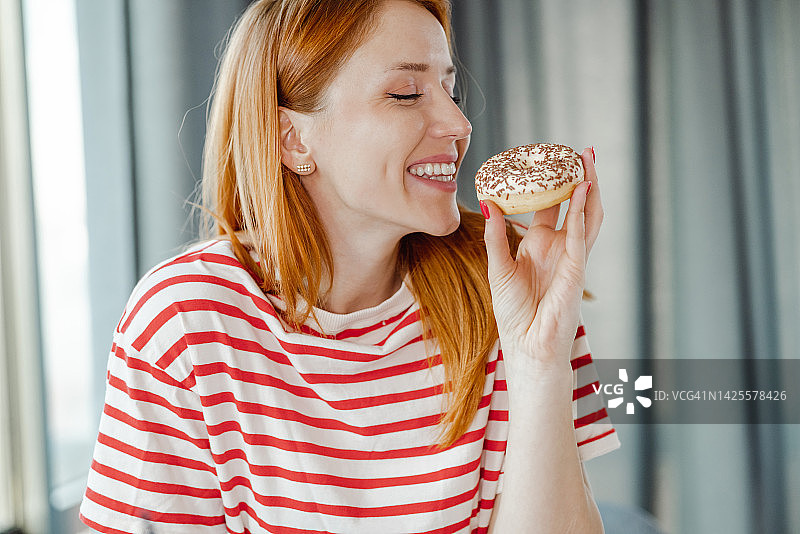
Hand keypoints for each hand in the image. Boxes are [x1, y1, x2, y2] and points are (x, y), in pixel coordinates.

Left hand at [482, 148, 602, 371]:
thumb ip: (496, 237)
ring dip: (590, 187)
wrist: (526, 346)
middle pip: (573, 205)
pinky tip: (583, 189)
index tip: (544, 160)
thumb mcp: (498, 267)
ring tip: (587, 160)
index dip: (549, 185)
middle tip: (576, 151)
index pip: (549, 207)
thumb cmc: (514, 313)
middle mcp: (558, 247)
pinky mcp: (576, 269)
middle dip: (577, 178)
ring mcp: (570, 257)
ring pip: (587, 215)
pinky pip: (580, 235)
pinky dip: (583, 211)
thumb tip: (487, 204)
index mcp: (539, 245)